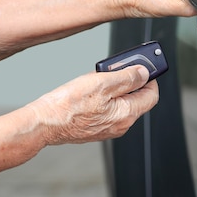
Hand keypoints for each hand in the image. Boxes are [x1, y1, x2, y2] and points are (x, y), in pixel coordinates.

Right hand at [27, 65, 157, 144]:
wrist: (44, 123)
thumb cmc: (68, 105)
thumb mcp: (101, 83)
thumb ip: (127, 78)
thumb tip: (144, 73)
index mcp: (126, 114)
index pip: (151, 95)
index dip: (150, 78)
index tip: (142, 67)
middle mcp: (120, 125)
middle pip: (136, 99)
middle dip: (129, 82)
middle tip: (116, 69)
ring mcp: (107, 129)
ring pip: (120, 104)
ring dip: (115, 89)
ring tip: (98, 78)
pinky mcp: (94, 129)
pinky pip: (107, 110)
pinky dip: (104, 98)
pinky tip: (90, 91)